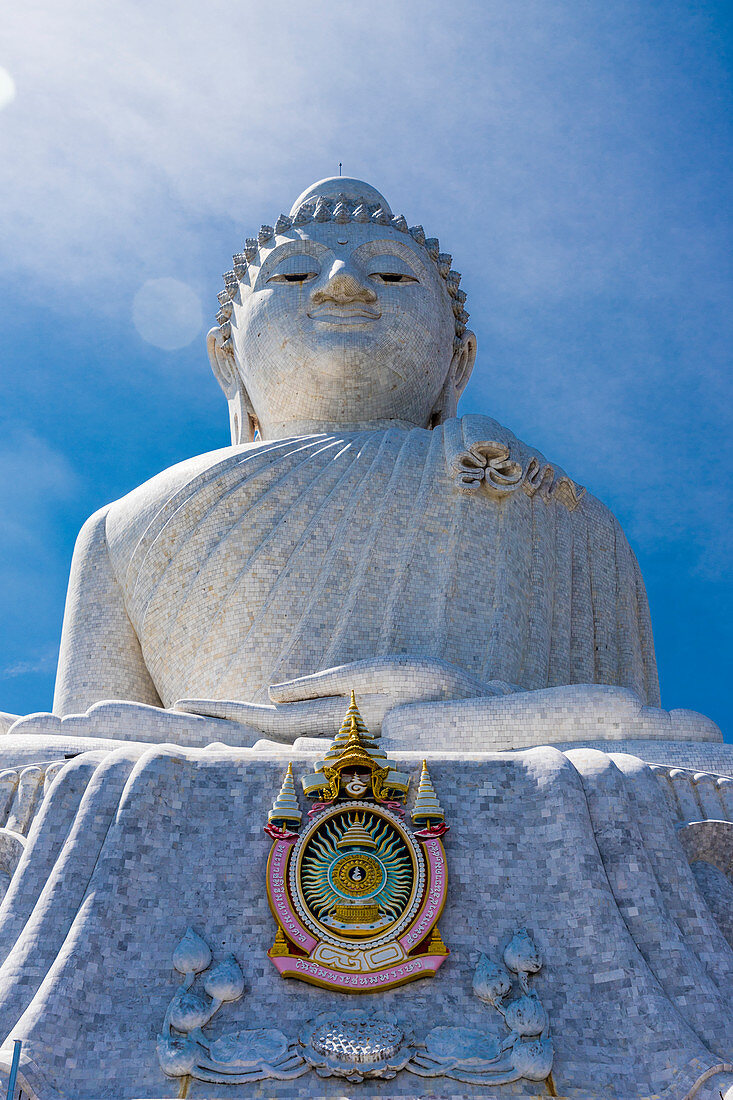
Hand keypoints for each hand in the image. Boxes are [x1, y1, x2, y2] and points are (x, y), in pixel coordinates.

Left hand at [175, 656, 514, 739]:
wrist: (479, 715)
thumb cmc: (437, 687)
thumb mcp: (385, 672)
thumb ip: (328, 684)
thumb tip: (272, 692)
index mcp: (333, 718)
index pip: (264, 719)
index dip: (224, 714)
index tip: (183, 709)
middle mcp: (332, 731)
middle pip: (263, 728)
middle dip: (221, 721)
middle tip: (177, 712)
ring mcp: (344, 735)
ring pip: (282, 732)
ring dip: (243, 727)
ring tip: (204, 718)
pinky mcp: (357, 730)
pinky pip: (308, 730)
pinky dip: (275, 729)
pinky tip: (259, 726)